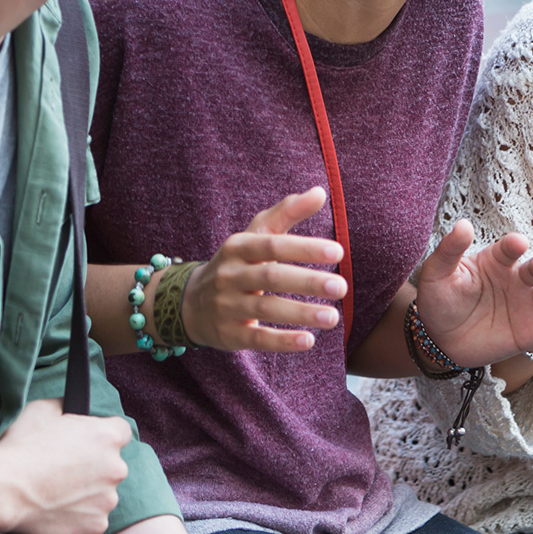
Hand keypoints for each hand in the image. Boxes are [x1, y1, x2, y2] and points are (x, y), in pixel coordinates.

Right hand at [0, 398, 130, 533]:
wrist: (3, 491)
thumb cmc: (21, 448)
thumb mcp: (42, 410)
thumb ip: (66, 405)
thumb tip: (70, 407)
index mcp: (106, 436)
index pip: (120, 431)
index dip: (102, 435)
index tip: (86, 442)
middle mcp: (115, 468)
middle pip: (112, 464)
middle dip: (95, 465)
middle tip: (65, 469)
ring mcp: (107, 499)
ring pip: (104, 493)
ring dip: (88, 492)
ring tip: (58, 492)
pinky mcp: (96, 526)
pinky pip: (94, 518)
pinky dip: (80, 516)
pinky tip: (58, 509)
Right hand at [182, 187, 347, 352]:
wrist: (191, 303)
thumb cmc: (238, 264)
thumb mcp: (255, 236)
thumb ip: (286, 213)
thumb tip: (320, 192)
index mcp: (238, 247)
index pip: (272, 245)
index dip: (304, 248)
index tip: (338, 251)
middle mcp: (230, 276)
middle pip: (271, 277)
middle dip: (307, 282)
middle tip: (341, 286)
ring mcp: (227, 306)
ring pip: (266, 310)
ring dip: (302, 313)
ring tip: (333, 317)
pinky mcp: (230, 335)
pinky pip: (258, 339)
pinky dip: (283, 341)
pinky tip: (309, 340)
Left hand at [412, 220, 532, 367]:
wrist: (439, 338)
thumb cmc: (440, 299)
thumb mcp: (438, 273)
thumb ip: (450, 250)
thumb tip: (462, 224)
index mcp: (498, 259)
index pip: (509, 248)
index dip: (514, 245)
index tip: (517, 243)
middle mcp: (518, 278)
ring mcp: (527, 304)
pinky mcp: (531, 331)